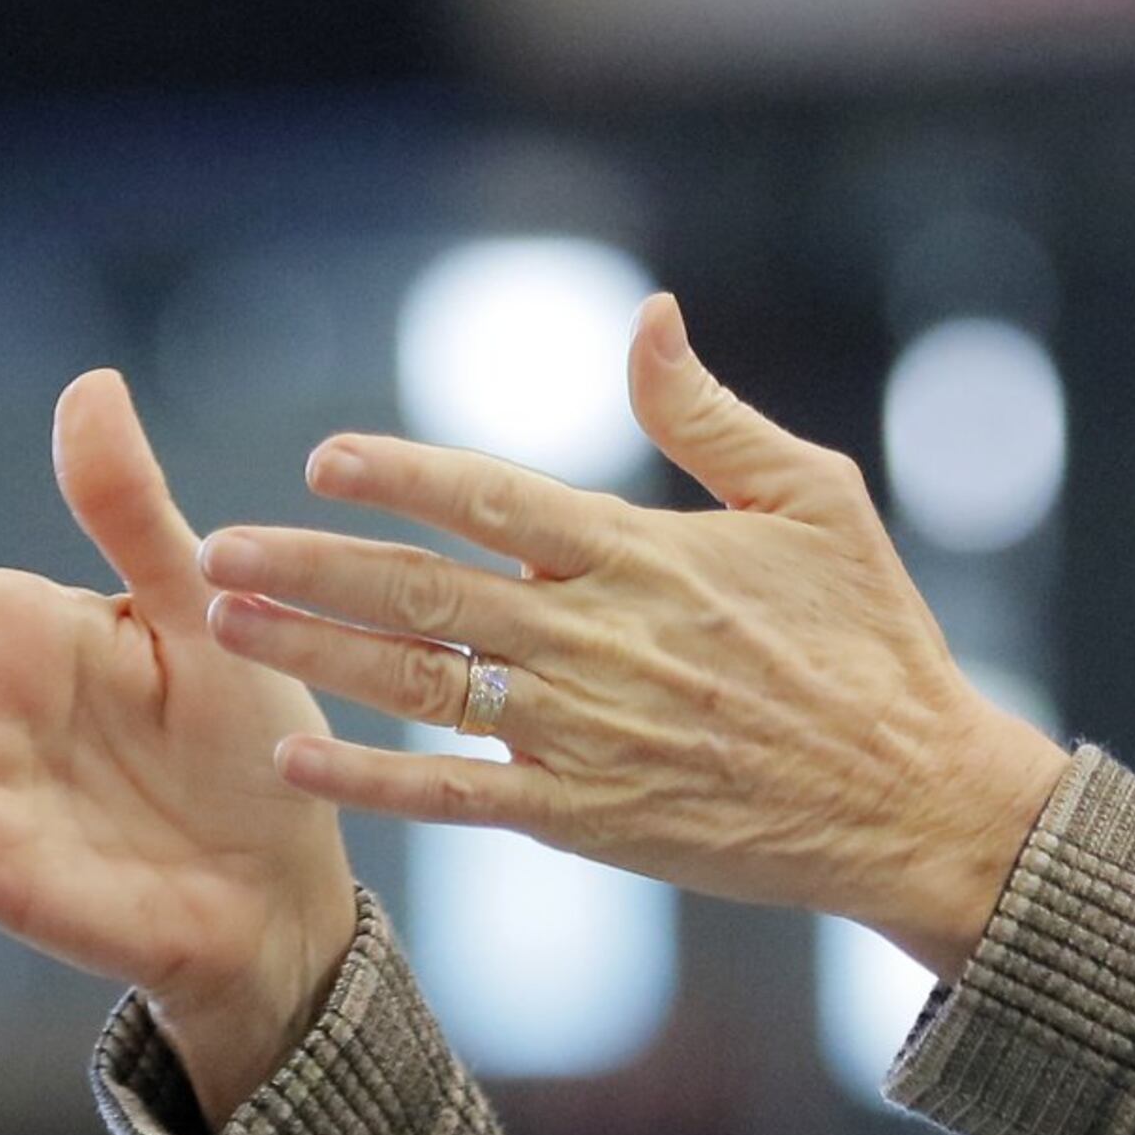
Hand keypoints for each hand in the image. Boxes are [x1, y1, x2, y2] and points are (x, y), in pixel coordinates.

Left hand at [197, 293, 1070, 977]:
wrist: (913, 799)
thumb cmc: (875, 640)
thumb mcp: (816, 498)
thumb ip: (710, 412)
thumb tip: (646, 314)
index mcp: (647, 555)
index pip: (493, 499)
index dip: (401, 473)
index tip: (324, 454)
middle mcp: (600, 642)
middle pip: (424, 592)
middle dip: (311, 562)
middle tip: (221, 543)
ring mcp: (587, 737)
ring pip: (419, 687)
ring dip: (312, 653)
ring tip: (226, 621)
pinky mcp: (589, 821)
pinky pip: (456, 796)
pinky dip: (371, 778)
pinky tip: (296, 755)